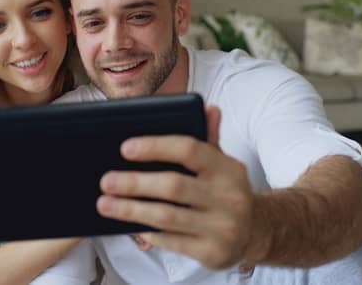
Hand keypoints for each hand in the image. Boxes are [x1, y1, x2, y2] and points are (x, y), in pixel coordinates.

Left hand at [97, 106, 254, 268]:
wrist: (256, 232)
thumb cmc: (226, 190)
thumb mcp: (222, 163)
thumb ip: (209, 137)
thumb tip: (207, 108)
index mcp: (227, 168)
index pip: (189, 149)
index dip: (155, 147)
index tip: (125, 148)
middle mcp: (228, 197)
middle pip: (173, 186)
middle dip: (135, 183)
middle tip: (106, 180)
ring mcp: (222, 227)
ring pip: (167, 216)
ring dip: (131, 210)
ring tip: (105, 204)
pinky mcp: (212, 252)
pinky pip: (171, 241)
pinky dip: (148, 232)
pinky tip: (131, 225)